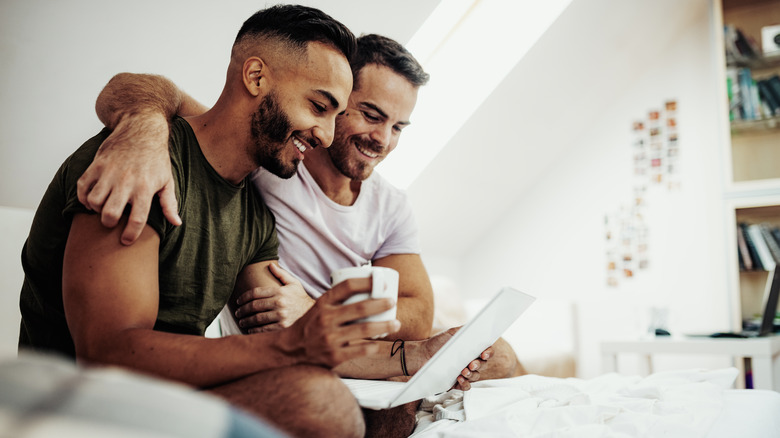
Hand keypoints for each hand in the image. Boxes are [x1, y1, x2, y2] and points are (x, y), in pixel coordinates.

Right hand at [77, 112, 180, 244]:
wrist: (141, 128)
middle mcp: (126, 181)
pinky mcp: (97, 164)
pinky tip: (91, 199)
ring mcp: (109, 172)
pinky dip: (83, 197)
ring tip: (103, 208)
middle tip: (113, 222)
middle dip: (109, 223)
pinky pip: (82, 186)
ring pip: (93, 201)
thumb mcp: (167, 180)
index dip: (130, 235)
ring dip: (95, 209)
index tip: (126, 240)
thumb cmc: (156, 157)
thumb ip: (169, 203)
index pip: (137, 219)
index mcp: (145, 188)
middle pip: (110, 214)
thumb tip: (176, 223)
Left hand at [235, 263, 315, 332]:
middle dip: (243, 310)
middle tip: (237, 312)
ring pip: (257, 318)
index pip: (256, 293)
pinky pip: (264, 329)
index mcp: (280, 291)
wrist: (313, 312)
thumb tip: (270, 264)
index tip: (238, 301)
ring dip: (246, 321)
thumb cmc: (300, 297)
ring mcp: (281, 316)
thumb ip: (281, 274)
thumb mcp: (293, 283)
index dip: (244, 297)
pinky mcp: (282, 327)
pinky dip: (255, 330)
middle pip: (254, 306)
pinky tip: (250, 329)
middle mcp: (279, 303)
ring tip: (241, 322)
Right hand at [280, 277, 400, 367]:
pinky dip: (373, 346)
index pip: (347, 286)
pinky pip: (360, 350)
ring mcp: (330, 338)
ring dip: (384, 326)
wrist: (289, 350)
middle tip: (392, 302)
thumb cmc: (310, 326)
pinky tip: (380, 343)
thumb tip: (367, 291)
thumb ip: (338, 301)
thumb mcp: (319, 308)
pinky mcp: (334, 356)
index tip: (380, 282)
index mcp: (323, 303)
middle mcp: (326, 319)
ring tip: (396, 324)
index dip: (366, 282)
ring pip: (364, 330)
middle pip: (360, 308)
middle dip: (380, 304)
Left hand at [410, 327, 493, 390]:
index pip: (486, 351)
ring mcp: (464, 373)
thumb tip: (476, 326)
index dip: (488, 353)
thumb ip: (463, 330)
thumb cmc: (436, 344)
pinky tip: (459, 379)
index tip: (484, 354)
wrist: (421, 356)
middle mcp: (470, 362)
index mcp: (471, 350)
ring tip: (463, 371)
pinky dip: (465, 384)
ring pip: (476, 376)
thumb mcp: (450, 333)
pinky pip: (466, 386)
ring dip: (472, 375)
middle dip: (479, 365)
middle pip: (483, 365)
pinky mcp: (456, 383)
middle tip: (471, 364)